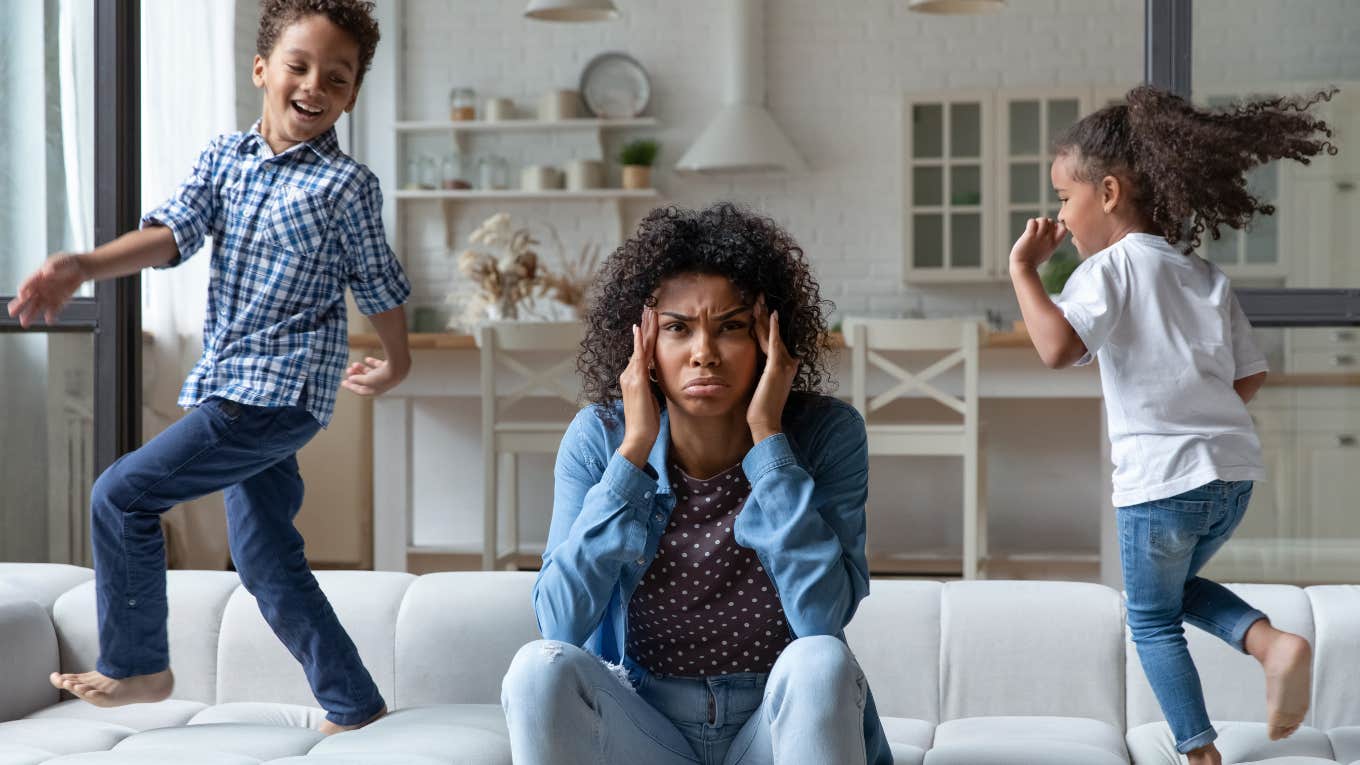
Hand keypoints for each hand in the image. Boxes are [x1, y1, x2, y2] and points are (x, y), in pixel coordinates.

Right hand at [7, 253, 87, 326]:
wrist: (79, 269)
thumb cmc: (66, 263)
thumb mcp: (59, 261)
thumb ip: (52, 266)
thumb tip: (46, 273)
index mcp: (37, 277)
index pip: (27, 284)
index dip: (24, 290)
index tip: (22, 296)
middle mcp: (40, 288)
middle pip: (27, 299)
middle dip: (19, 306)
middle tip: (12, 313)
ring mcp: (48, 296)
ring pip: (37, 307)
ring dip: (31, 315)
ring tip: (24, 323)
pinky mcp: (58, 302)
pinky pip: (53, 310)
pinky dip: (51, 316)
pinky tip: (49, 321)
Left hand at [341, 356, 407, 395]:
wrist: (398, 367)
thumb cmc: (383, 376)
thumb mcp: (368, 380)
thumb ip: (358, 380)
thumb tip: (351, 379)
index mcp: (375, 391)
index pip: (361, 391)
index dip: (351, 387)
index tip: (343, 382)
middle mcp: (380, 384)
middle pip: (365, 381)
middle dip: (355, 376)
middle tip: (347, 371)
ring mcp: (384, 376)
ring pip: (370, 373)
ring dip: (361, 369)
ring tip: (354, 364)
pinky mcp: (388, 368)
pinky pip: (378, 365)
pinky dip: (371, 363)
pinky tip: (366, 359)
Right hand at [619, 306, 660, 467]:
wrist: (638, 437)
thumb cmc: (647, 422)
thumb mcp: (651, 399)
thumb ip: (652, 386)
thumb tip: (656, 377)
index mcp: (633, 378)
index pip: (642, 352)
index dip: (647, 335)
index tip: (651, 320)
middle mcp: (629, 374)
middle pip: (640, 345)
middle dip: (645, 326)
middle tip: (649, 306)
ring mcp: (631, 377)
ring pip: (640, 347)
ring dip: (645, 328)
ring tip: (649, 310)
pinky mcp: (636, 382)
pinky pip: (638, 358)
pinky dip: (639, 343)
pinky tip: (640, 329)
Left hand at [748, 297, 797, 443]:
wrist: (765, 423)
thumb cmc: (759, 408)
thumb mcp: (758, 384)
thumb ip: (758, 371)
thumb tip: (751, 363)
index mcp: (783, 367)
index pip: (773, 340)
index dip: (765, 324)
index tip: (757, 310)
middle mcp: (788, 363)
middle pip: (774, 334)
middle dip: (765, 316)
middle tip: (758, 297)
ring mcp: (784, 365)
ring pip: (773, 335)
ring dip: (766, 317)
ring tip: (759, 300)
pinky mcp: (777, 368)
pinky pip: (774, 343)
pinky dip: (773, 328)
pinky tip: (771, 314)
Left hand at [1009, 217, 1068, 270]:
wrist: (1023, 266)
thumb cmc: (1033, 259)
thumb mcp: (1048, 251)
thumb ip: (1052, 241)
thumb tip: (1054, 228)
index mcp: (1054, 243)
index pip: (1064, 229)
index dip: (1058, 225)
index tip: (1050, 230)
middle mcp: (1048, 239)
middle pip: (1052, 221)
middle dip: (1045, 223)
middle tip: (1037, 230)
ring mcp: (1039, 237)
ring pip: (1043, 219)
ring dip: (1037, 222)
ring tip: (1033, 228)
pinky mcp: (1030, 235)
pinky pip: (1032, 221)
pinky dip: (1030, 223)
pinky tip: (1028, 229)